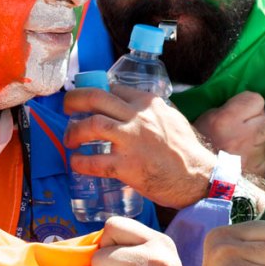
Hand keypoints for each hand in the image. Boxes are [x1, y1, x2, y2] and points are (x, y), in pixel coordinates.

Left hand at [64, 85, 215, 208]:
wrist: (198, 177)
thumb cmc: (185, 149)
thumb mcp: (171, 117)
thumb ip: (150, 110)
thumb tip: (131, 107)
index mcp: (148, 103)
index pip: (112, 88)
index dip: (94, 92)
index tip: (86, 100)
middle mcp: (138, 117)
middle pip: (95, 98)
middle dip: (73, 100)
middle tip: (66, 108)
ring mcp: (131, 141)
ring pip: (91, 125)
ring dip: (73, 131)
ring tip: (69, 139)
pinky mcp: (127, 166)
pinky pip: (94, 162)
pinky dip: (80, 162)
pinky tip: (77, 163)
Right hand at [193, 92, 264, 178]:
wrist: (194, 181)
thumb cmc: (197, 147)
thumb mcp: (206, 120)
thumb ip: (228, 110)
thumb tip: (247, 105)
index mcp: (225, 120)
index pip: (256, 100)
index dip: (250, 105)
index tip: (243, 111)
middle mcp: (242, 137)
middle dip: (259, 124)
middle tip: (246, 130)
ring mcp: (252, 157)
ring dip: (258, 145)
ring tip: (242, 150)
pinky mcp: (258, 174)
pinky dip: (258, 163)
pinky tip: (243, 164)